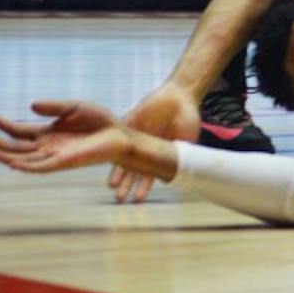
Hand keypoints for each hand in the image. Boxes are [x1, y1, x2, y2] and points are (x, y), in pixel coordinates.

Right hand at [0, 100, 125, 173]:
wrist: (120, 135)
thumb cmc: (99, 121)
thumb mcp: (74, 107)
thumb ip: (53, 107)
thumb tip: (30, 106)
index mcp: (47, 133)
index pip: (18, 130)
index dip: (2, 124)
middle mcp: (47, 146)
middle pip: (15, 146)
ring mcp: (53, 156)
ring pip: (23, 159)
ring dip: (5, 156)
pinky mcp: (63, 163)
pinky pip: (40, 168)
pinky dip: (26, 166)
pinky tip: (11, 163)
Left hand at [114, 81, 200, 202]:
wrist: (180, 94)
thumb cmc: (187, 116)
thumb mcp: (188, 137)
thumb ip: (180, 153)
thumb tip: (172, 173)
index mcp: (159, 154)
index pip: (149, 174)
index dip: (144, 187)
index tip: (139, 198)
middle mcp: (145, 148)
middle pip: (133, 170)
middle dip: (127, 185)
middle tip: (120, 198)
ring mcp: (135, 136)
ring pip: (122, 157)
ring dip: (117, 172)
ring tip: (112, 186)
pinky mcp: (128, 123)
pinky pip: (116, 135)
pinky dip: (110, 146)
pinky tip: (104, 156)